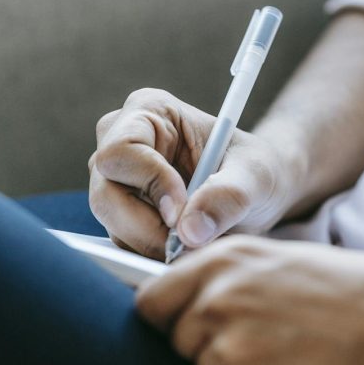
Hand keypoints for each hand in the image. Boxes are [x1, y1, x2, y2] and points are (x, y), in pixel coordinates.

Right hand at [88, 89, 302, 258]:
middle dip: (147, 228)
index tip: (181, 212)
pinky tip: (185, 250)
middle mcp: (121, 141)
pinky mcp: (121, 214)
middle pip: (106, 194)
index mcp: (149, 111)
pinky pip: (124, 242)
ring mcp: (117, 181)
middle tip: (189, 245)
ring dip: (153, 245)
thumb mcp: (256, 177)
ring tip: (196, 246)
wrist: (257, 191)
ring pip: (112, 224)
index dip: (149, 184)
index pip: (122, 151)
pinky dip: (152, 253)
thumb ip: (228, 197)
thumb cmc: (257, 169)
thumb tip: (189, 232)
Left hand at [137, 236, 363, 364]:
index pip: (151, 302)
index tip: (182, 330)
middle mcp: (219, 302)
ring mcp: (232, 353)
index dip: (166, 320)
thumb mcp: (291, 261)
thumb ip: (235, 276)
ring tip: (296, 363)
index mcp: (226, 263)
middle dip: (212, 350)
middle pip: (179, 345)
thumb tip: (193, 298)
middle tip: (270, 346)